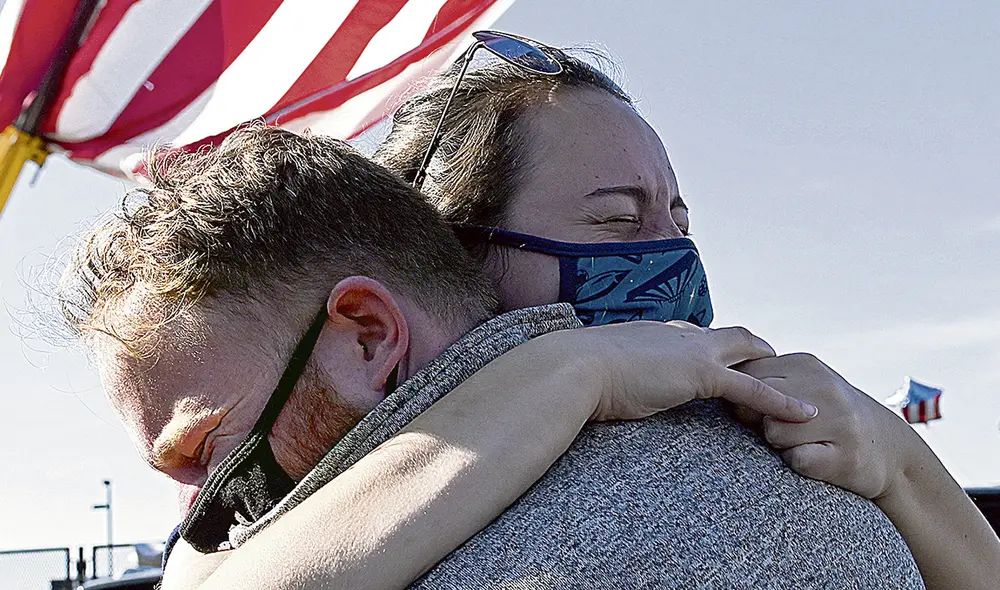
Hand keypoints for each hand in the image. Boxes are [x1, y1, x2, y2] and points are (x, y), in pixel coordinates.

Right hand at [575, 321, 818, 422]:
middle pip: (727, 338)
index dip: (709, 347)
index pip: (690, 337)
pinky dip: (781, 401)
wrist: (574, 368)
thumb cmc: (573, 374)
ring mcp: (692, 351)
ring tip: (798, 390)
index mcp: (652, 334)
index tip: (718, 357)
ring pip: (748, 357)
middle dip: (751, 350)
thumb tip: (595, 389)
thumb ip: (608, 376)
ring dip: (774, 373)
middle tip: (771, 364)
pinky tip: (803, 414)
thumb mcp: (595, 370)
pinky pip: (752, 389)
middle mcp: (676, 335)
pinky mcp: (702, 374)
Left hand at [735, 353, 918, 499]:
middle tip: (777, 429)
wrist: (888, 447)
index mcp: (805, 365)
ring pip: (773, 433)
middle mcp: (824, 387)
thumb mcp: (802, 384)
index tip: (756, 410)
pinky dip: (798, 463)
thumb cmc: (829, 415)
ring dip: (779, 444)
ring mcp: (839, 421)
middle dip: (756, 420)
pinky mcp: (846, 455)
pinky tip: (815, 457)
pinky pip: (798, 460)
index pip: (748, 375)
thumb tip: (720, 386)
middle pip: (756, 403)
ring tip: (801, 443)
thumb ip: (764, 379)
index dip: (743, 397)